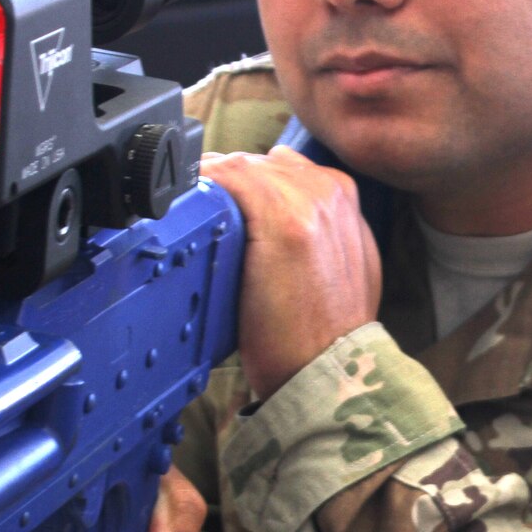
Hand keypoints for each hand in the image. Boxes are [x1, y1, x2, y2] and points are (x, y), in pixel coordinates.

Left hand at [201, 145, 380, 401]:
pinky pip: (227, 177)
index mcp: (344, 196)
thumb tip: (277, 221)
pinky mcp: (281, 217)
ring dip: (212, 186)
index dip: (245, 186)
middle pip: (257, 163)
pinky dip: (203, 187)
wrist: (331, 367)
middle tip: (199, 218)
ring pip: (240, 165)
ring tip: (189, 216)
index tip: (220, 206)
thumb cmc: (327, 330)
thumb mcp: (343, 267)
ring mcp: (306, 199)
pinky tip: (187, 207)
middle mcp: (329, 188)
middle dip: (227, 185)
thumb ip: (320, 230)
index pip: (280, 169)